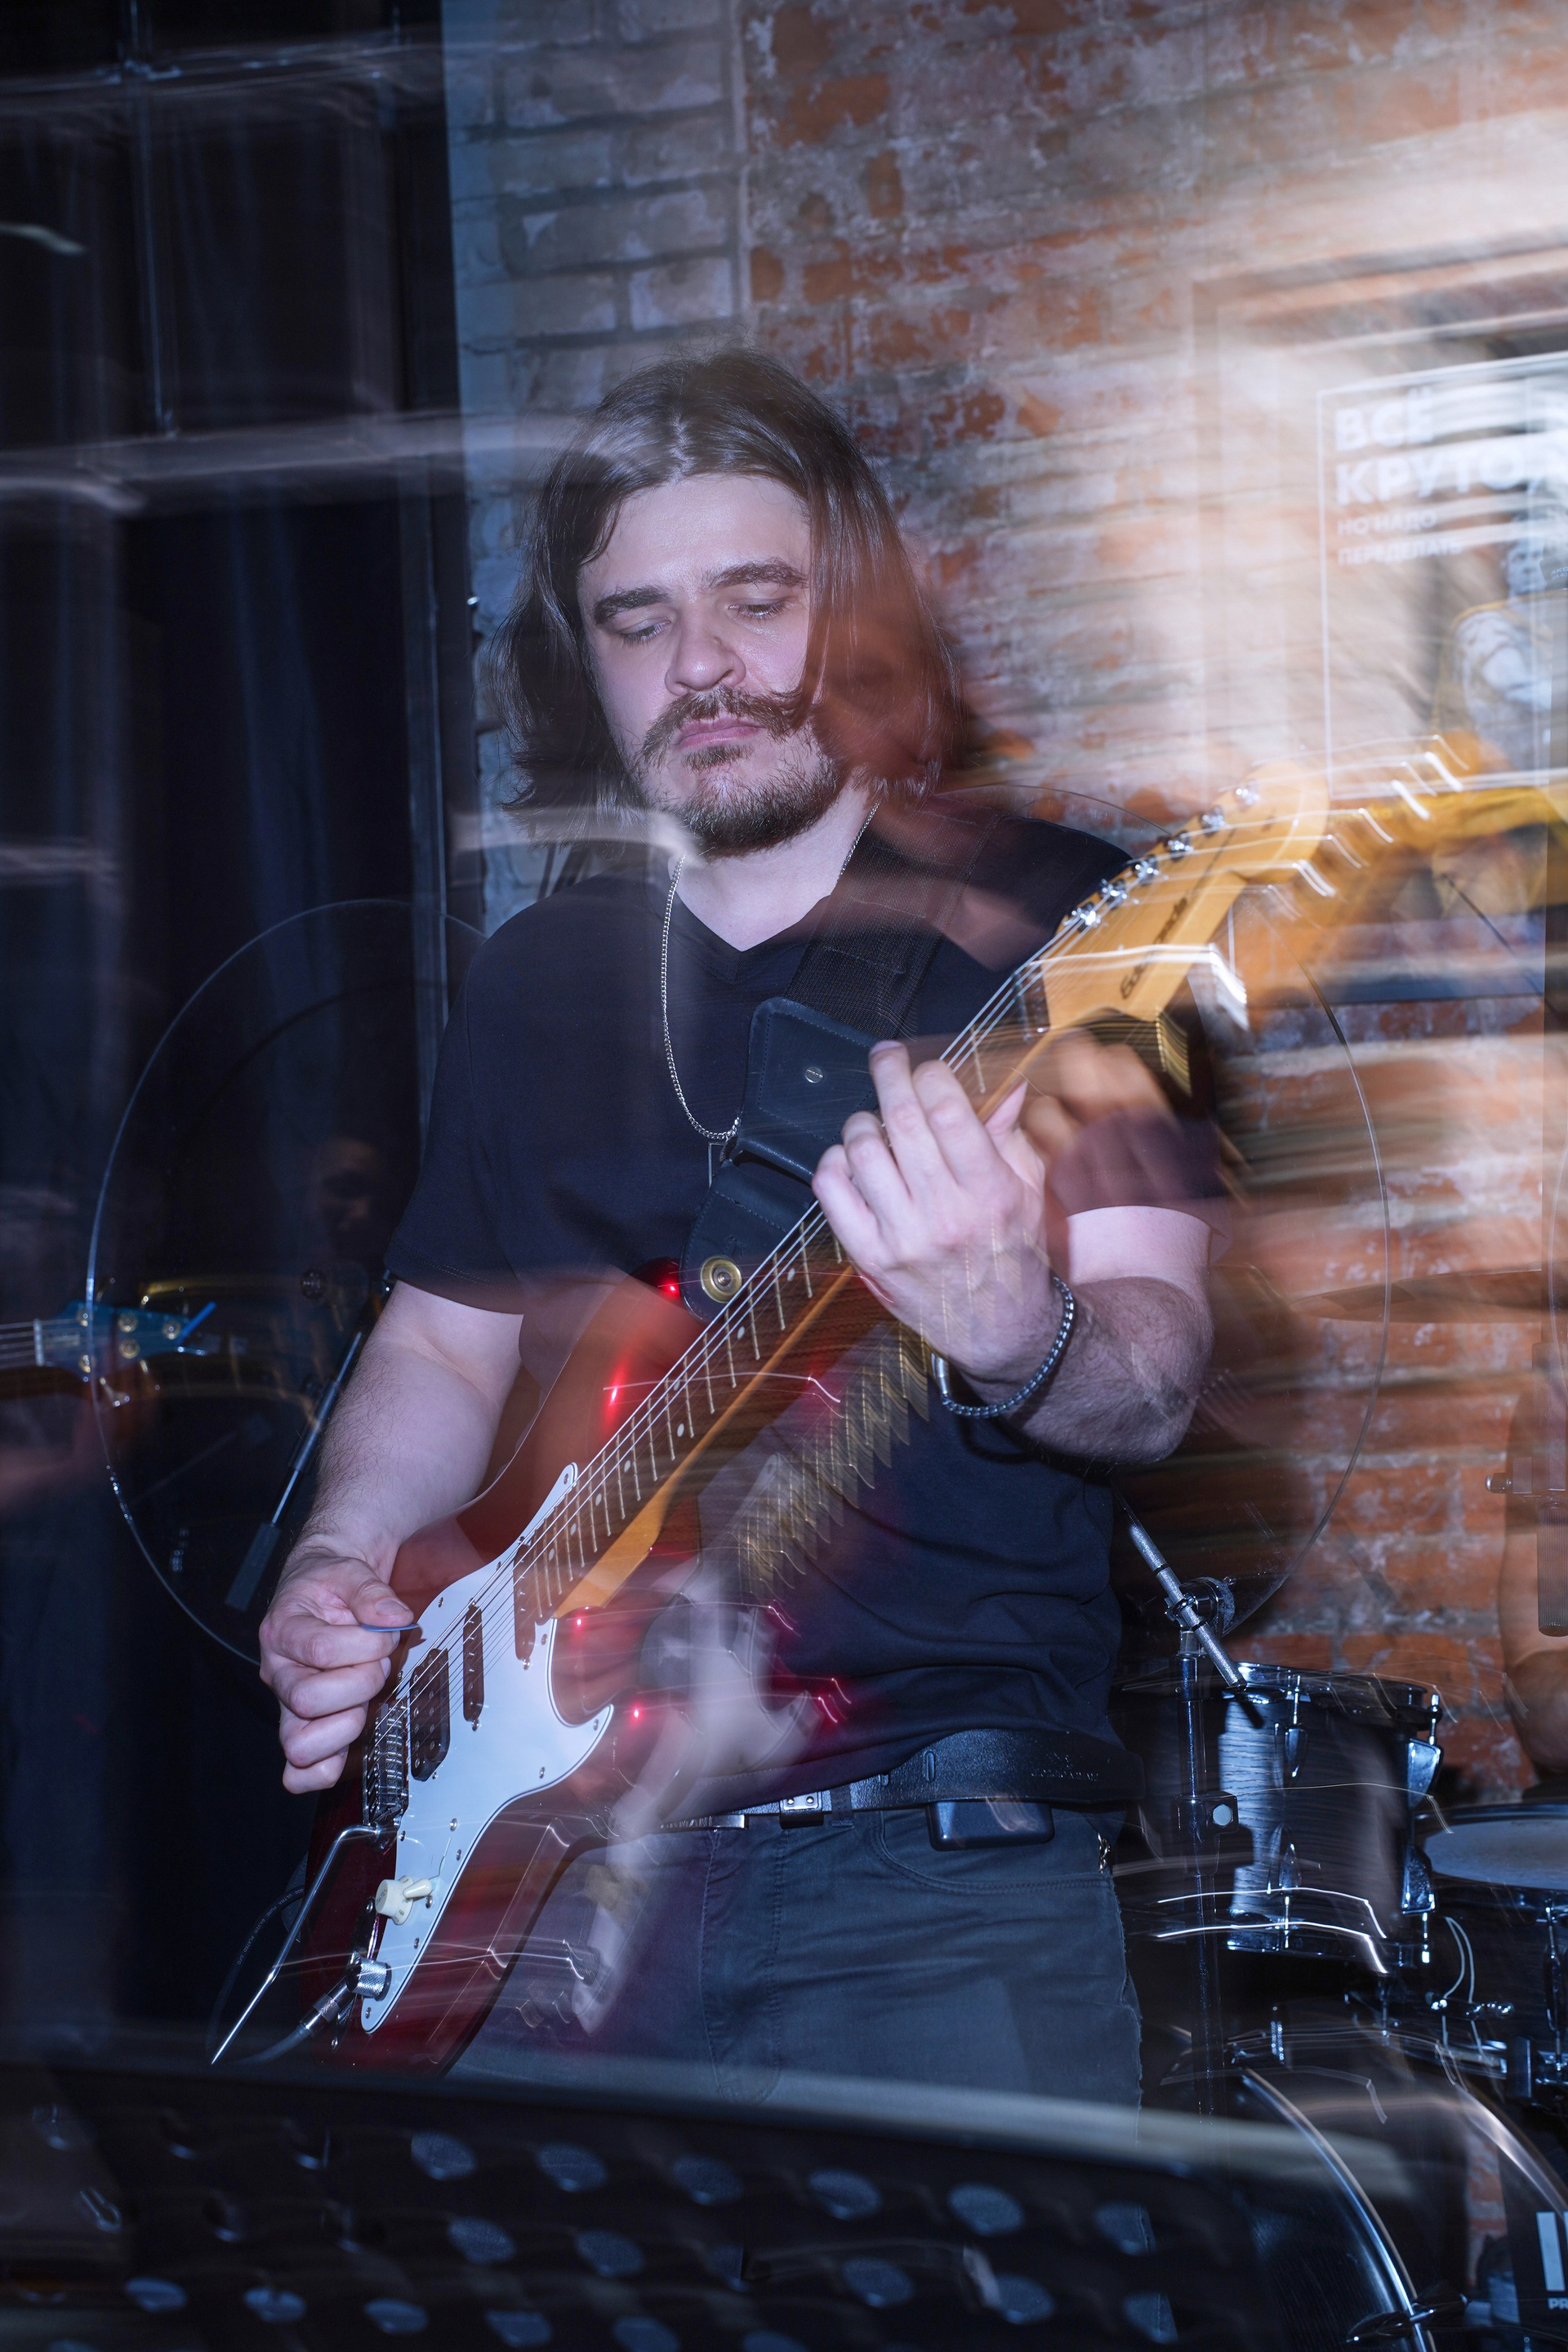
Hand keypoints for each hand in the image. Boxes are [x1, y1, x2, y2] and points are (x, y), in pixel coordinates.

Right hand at [259, 1543, 414, 1793]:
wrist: (319, 1592)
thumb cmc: (330, 1586)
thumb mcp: (349, 1572)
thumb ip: (372, 1592)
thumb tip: (395, 1619)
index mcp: (283, 1630)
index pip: (322, 1651)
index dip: (367, 1646)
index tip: (386, 1635)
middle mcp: (278, 1673)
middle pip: (308, 1700)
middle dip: (361, 1683)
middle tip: (377, 1665)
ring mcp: (287, 1706)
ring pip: (299, 1745)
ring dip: (347, 1724)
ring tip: (364, 1697)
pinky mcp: (302, 1730)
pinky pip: (299, 1774)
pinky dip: (328, 1769)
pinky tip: (352, 1740)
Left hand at [811, 1042, 1058, 1389]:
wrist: (999, 1329)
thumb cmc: (1014, 1254)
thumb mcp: (1026, 1193)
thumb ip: (1011, 1136)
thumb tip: (1007, 1085)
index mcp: (988, 1192)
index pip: (949, 1112)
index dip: (930, 1075)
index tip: (925, 1065)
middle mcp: (944, 1214)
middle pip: (903, 1123)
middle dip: (889, 1075)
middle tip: (885, 1057)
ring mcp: (901, 1237)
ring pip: (863, 1152)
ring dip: (863, 1122)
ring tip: (875, 1121)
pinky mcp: (869, 1256)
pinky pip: (832, 1192)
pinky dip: (835, 1163)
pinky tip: (852, 1159)